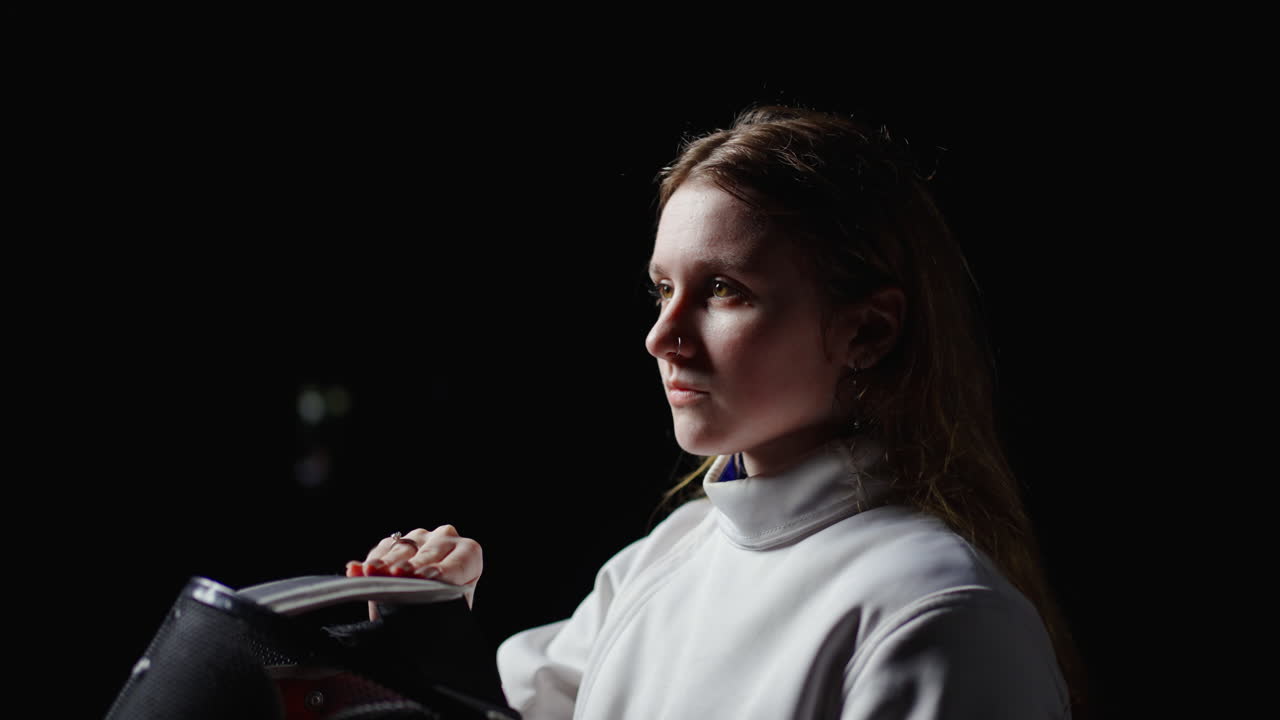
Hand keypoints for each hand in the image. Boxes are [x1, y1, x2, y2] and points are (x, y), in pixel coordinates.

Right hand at [345, 525, 482, 610]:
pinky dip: (368, 563)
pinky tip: (357, 571)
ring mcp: (418, 538)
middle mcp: (445, 540)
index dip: (444, 571)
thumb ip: (443, 606)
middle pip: (428, 553)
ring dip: (385, 563)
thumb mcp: (448, 610)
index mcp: (468, 555)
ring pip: (402, 549)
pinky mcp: (393, 542)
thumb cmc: (441, 611)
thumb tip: (428, 611)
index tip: (428, 579)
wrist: (422, 614)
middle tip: (398, 574)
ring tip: (372, 572)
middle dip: (411, 566)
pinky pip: (381, 550)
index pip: (459, 562)